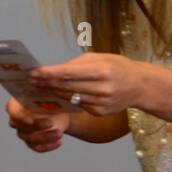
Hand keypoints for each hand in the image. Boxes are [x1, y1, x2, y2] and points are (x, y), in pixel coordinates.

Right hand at [7, 96, 69, 152]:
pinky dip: (48, 146)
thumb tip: (50, 88)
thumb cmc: (51, 99)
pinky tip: (59, 141)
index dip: (20, 117)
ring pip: (30, 139)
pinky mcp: (31, 142)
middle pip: (21, 126)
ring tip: (59, 133)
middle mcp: (17, 119)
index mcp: (18, 103)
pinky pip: (37, 148)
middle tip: (51, 123)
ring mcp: (23, 132)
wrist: (59, 112)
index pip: (12, 111)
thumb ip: (46, 92)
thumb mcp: (50, 94)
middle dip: (36, 126)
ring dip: (46, 137)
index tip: (31, 120)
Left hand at [29, 52, 145, 117]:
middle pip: (67, 87)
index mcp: (102, 71)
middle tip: (30, 80)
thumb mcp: (100, 58)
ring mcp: (102, 103)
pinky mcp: (100, 113)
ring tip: (39, 87)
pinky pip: (78, 105)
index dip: (49, 73)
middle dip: (46, 83)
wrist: (140, 86)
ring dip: (53, 92)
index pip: (69, 73)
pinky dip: (67, 99)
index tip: (33, 72)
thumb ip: (77, 64)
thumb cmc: (117, 67)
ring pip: (70, 97)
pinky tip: (56, 94)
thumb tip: (54, 70)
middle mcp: (102, 88)